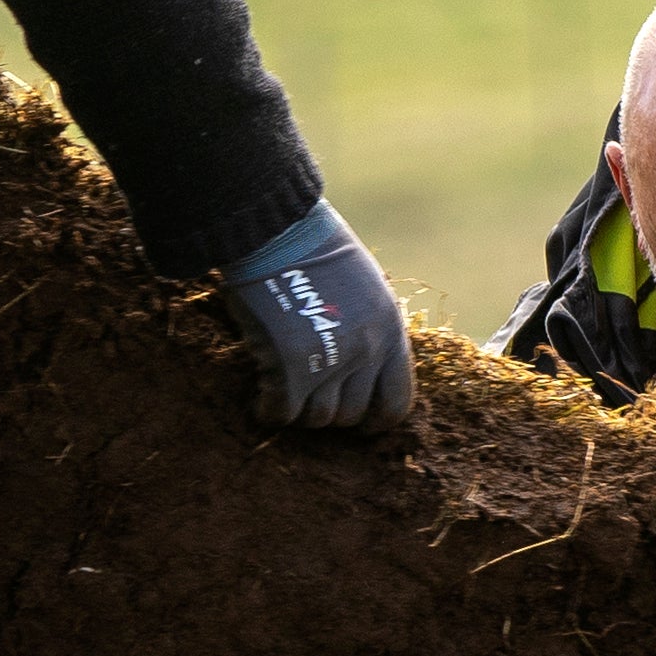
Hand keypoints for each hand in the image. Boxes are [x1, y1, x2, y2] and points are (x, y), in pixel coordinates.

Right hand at [219, 204, 417, 432]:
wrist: (277, 231)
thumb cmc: (316, 250)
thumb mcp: (366, 286)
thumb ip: (370, 329)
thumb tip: (361, 371)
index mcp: (390, 332)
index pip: (397, 403)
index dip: (376, 420)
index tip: (360, 424)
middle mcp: (367, 351)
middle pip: (350, 416)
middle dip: (329, 412)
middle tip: (307, 397)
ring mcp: (330, 363)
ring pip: (316, 419)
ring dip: (297, 411)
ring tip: (282, 392)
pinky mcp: (289, 369)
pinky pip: (281, 413)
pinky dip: (268, 412)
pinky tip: (259, 400)